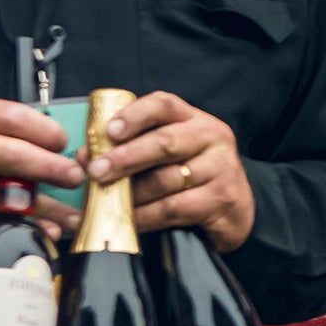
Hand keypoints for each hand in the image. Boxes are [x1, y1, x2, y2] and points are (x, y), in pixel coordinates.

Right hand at [0, 100, 82, 238]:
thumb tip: (46, 139)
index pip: (10, 118)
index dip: (43, 130)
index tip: (62, 140)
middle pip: (13, 157)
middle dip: (51, 168)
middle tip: (74, 176)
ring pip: (10, 196)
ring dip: (47, 207)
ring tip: (73, 213)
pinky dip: (26, 226)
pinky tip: (47, 230)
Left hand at [90, 90, 255, 250]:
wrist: (238, 210)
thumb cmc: (195, 177)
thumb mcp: (173, 154)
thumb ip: (135, 148)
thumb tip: (86, 156)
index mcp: (194, 119)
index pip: (164, 105)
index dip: (134, 115)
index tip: (109, 131)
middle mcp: (211, 137)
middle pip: (164, 142)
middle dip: (125, 157)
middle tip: (97, 171)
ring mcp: (220, 168)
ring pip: (165, 179)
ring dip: (131, 193)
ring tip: (108, 201)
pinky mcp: (221, 199)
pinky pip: (173, 207)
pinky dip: (146, 216)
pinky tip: (130, 220)